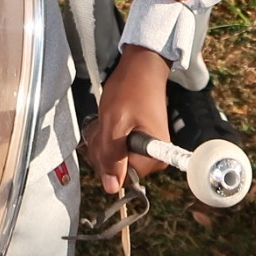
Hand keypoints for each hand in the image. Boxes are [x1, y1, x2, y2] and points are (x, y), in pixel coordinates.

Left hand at [83, 46, 172, 193]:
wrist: (142, 67)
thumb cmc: (130, 90)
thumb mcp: (114, 123)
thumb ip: (112, 156)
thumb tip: (112, 188)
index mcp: (153, 155)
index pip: (121, 176)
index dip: (106, 159)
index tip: (105, 137)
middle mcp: (154, 157)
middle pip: (118, 170)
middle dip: (103, 149)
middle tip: (104, 124)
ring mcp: (146, 149)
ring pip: (114, 159)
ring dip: (102, 142)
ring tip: (106, 120)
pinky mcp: (139, 141)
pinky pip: (117, 149)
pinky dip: (107, 137)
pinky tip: (108, 122)